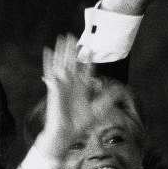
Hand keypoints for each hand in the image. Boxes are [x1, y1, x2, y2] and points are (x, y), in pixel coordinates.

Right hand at [36, 35, 96, 164]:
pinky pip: (49, 70)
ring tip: (63, 37)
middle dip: (73, 50)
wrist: (66, 132)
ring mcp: (62, 83)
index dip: (88, 61)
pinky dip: (48, 60)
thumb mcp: (98, 109)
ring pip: (62, 62)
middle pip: (73, 62)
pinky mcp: (54, 86)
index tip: (91, 50)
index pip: (86, 70)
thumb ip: (107, 98)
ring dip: (63, 50)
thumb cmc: (80, 124)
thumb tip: (119, 89)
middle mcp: (72, 83)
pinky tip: (48, 50)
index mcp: (82, 88)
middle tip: (74, 37)